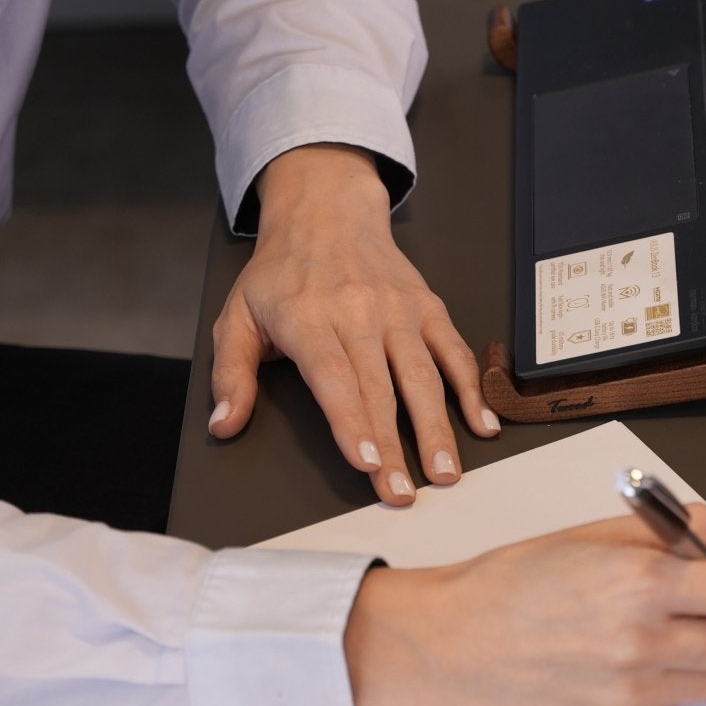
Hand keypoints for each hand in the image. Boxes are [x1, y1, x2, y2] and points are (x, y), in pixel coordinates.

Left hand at [208, 143, 497, 503]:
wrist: (326, 211)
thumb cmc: (281, 272)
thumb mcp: (237, 316)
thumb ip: (230, 375)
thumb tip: (224, 425)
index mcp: (309, 319)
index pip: (335, 378)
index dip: (352, 422)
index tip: (367, 462)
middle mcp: (359, 312)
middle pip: (380, 388)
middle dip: (395, 447)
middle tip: (403, 494)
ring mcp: (398, 310)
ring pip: (422, 374)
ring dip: (437, 428)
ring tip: (445, 473)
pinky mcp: (426, 307)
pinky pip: (453, 350)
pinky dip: (471, 388)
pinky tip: (481, 423)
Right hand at [343, 503, 705, 705]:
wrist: (452, 643)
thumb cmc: (514, 581)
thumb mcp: (593, 531)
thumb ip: (668, 532)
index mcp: (644, 580)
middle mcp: (645, 642)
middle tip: (694, 607)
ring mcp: (633, 696)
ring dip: (698, 657)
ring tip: (649, 634)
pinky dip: (658, 686)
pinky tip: (613, 664)